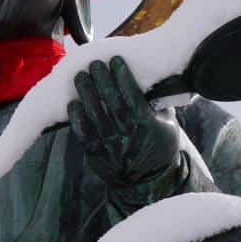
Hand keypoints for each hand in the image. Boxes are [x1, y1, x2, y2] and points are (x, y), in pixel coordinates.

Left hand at [68, 56, 181, 187]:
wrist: (148, 181)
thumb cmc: (158, 145)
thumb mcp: (168, 124)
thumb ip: (159, 103)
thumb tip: (150, 76)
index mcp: (148, 126)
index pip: (134, 98)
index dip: (123, 78)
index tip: (115, 60)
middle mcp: (128, 136)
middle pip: (112, 104)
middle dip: (102, 81)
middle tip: (94, 63)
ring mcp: (110, 146)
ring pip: (95, 117)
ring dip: (87, 94)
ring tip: (80, 76)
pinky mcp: (96, 153)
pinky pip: (83, 134)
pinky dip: (76, 118)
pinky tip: (72, 102)